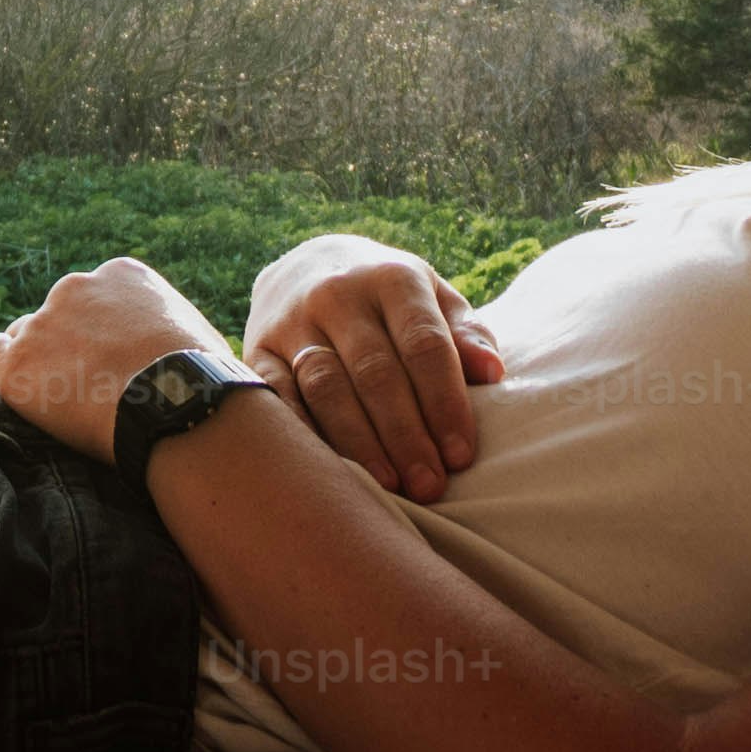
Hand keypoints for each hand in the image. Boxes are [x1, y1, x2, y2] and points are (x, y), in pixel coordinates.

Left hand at [0, 257, 237, 466]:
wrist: (180, 402)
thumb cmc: (202, 378)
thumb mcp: (194, 332)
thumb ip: (168, 326)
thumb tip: (177, 349)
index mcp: (120, 274)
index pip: (90, 300)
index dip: (96, 335)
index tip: (108, 365)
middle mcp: (76, 286)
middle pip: (55, 317)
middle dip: (65, 348)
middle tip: (87, 391)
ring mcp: (43, 322)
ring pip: (25, 341)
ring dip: (38, 366)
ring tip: (61, 405)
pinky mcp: (19, 361)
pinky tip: (13, 393)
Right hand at [243, 240, 501, 502]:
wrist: (304, 264)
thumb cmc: (387, 298)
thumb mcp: (431, 297)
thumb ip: (464, 333)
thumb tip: (492, 374)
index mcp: (392, 279)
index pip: (424, 344)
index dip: (445, 402)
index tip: (461, 455)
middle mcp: (339, 295)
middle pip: (376, 372)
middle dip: (407, 434)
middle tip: (430, 485)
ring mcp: (293, 321)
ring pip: (327, 387)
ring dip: (359, 441)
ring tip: (388, 487)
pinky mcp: (257, 349)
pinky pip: (277, 395)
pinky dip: (303, 433)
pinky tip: (327, 470)